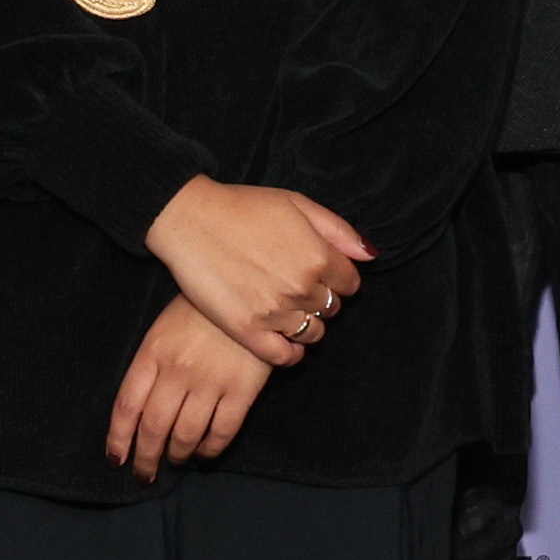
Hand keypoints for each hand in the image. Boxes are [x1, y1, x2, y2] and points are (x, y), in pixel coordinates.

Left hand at [106, 298, 272, 479]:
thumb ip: (151, 366)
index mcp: (153, 353)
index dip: (119, 438)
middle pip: (154, 427)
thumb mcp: (164, 329)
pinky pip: (222, 431)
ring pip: (186, 434)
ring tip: (176, 461)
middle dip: (146, 458)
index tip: (116, 459)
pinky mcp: (242, 389)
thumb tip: (138, 413)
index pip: (127, 405)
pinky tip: (205, 454)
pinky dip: (211, 449)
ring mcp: (211, 381)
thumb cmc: (200, 311)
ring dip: (178, 455)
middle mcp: (178, 370)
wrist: (250, 292)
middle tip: (146, 474)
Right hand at [146, 176, 369, 367]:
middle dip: (321, 298)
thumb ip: (338, 230)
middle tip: (297, 286)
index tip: (320, 272)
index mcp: (318, 255)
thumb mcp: (296, 203)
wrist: (190, 220)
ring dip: (306, 323)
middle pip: (332, 308)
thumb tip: (369, 255)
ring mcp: (276, 312)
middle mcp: (302, 287)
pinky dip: (290, 353)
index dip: (338, 277)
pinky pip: (284, 357)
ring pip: (313, 333)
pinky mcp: (248, 331)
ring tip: (286, 308)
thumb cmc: (241, 207)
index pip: (350, 283)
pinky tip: (283, 340)